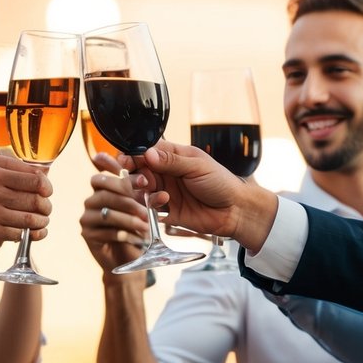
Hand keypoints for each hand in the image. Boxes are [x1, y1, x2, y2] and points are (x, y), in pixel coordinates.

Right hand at [0, 153, 51, 243]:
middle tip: (46, 206)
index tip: (47, 190)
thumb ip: (14, 163)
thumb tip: (45, 170)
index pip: (35, 180)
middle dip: (46, 205)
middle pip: (35, 200)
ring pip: (30, 219)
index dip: (47, 187)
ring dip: (42, 221)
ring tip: (42, 219)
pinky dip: (32, 234)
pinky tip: (34, 231)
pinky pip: (18, 234)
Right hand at [79, 153, 149, 273]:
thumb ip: (150, 200)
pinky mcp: (87, 234)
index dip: (124, 176)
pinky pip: (105, 231)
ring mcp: (87, 217)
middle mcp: (92, 200)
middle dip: (128, 198)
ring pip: (106, 212)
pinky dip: (123, 234)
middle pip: (104, 191)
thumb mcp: (145, 211)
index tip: (144, 181)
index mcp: (104, 188)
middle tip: (146, 207)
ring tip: (146, 226)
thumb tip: (163, 195)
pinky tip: (137, 239)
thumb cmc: (138, 229)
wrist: (130, 256)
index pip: (107, 174)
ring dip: (128, 219)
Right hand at [126, 139, 277, 251]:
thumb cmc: (221, 183)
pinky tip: (164, 200)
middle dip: (135, 173)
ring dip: (141, 187)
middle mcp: (166, 173)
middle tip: (142, 177)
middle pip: (139, 170)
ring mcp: (165, 191)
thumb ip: (171, 160)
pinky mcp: (167, 210)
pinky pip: (150, 206)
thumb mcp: (197, 166)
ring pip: (140, 188)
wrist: (235, 210)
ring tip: (150, 187)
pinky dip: (152, 202)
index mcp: (173, 156)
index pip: (146, 151)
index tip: (128, 160)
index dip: (134, 154)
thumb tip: (147, 153)